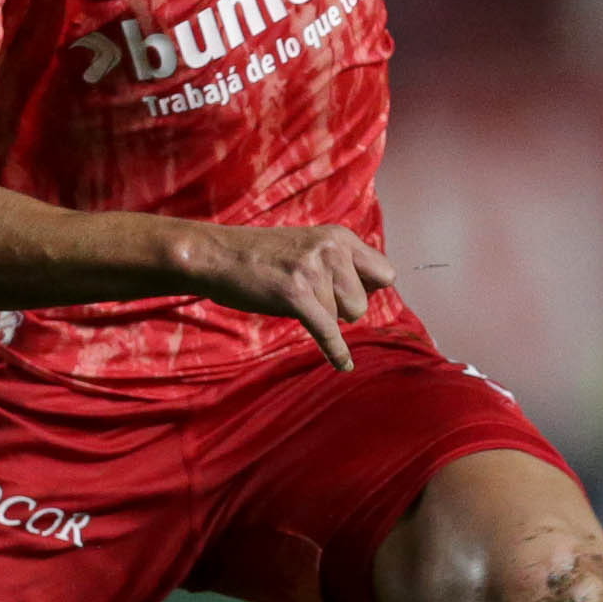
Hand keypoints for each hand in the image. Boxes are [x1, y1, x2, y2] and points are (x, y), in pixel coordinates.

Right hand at [180, 222, 397, 367]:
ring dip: (320, 317)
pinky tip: (344, 365)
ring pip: (343, 318)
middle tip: (310, 297)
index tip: (346, 295)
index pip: (385, 273)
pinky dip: (336, 352)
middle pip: (363, 304)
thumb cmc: (261, 256)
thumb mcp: (310, 245)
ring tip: (292, 297)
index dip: (368, 290)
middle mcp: (332, 249)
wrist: (217, 255)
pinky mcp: (295, 295)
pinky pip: (327, 332)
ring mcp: (314, 271)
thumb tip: (369, 294)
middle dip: (341, 310)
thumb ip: (341, 263)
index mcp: (340, 236)